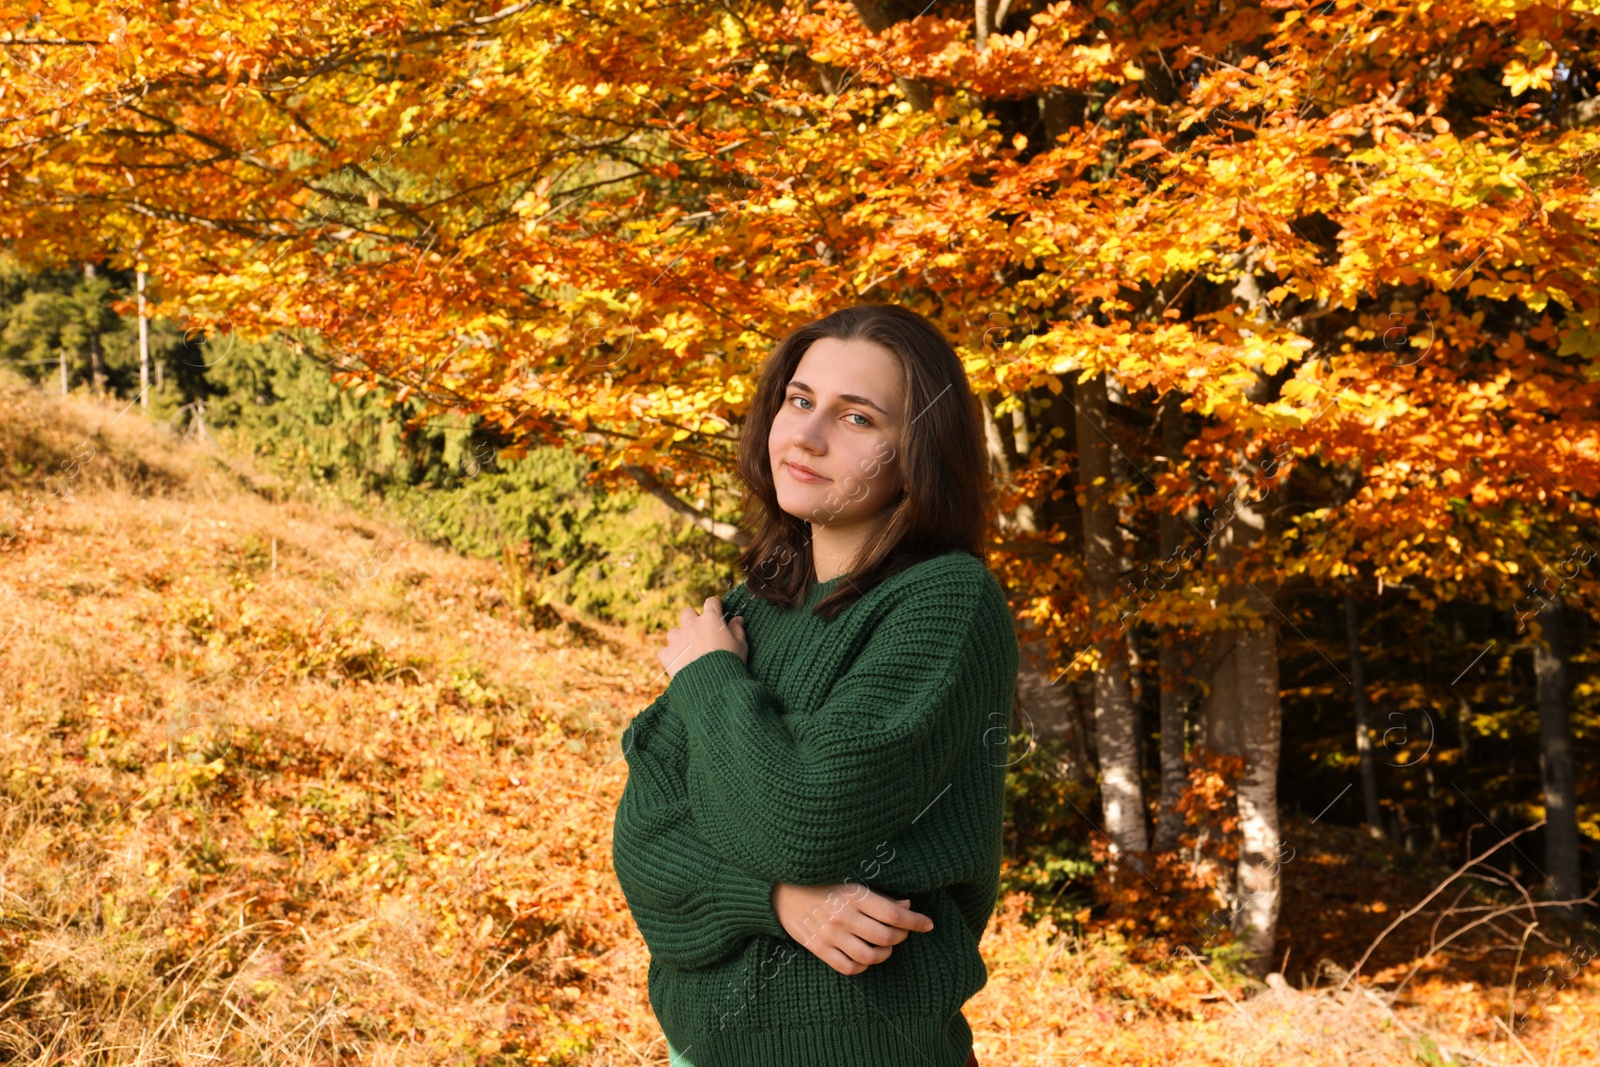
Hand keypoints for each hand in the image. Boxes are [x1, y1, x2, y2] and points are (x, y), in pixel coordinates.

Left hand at [657, 596, 746, 677]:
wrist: (714, 686)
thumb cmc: (731, 662)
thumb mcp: (741, 645)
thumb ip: (738, 629)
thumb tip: (737, 619)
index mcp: (711, 619)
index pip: (711, 602)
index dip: (715, 605)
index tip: (717, 609)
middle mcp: (691, 625)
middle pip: (687, 612)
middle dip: (693, 619)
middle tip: (700, 632)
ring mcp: (677, 639)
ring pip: (674, 632)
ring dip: (680, 638)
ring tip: (689, 651)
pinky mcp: (667, 654)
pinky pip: (665, 651)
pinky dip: (671, 656)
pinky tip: (679, 663)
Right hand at [771, 882, 933, 975]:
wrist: (779, 890)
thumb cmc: (818, 880)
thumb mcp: (849, 880)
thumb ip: (877, 895)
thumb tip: (906, 906)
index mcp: (853, 895)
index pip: (893, 914)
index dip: (915, 921)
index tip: (928, 924)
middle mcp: (843, 916)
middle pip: (885, 937)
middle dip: (901, 937)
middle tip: (903, 932)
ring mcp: (831, 935)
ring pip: (870, 956)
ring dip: (884, 953)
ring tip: (885, 946)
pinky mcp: (818, 948)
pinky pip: (848, 968)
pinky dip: (863, 967)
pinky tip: (865, 958)